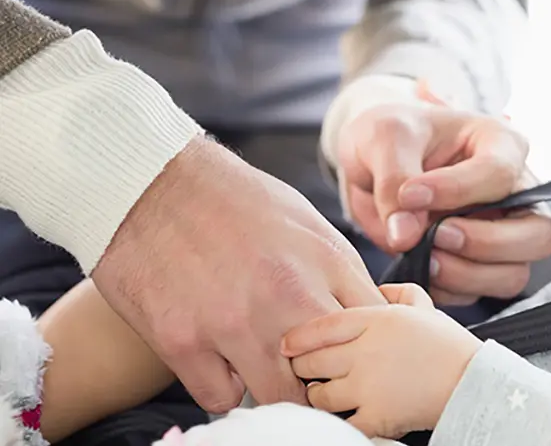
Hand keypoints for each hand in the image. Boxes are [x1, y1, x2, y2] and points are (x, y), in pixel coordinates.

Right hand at [91, 136, 385, 413]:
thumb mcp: (307, 222)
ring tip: (268, 372)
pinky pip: (221, 398)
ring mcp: (234, 322)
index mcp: (326, 261)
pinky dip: (225, 388)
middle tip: (312, 375)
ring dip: (277, 391)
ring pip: (281, 397)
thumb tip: (372, 312)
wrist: (149, 180)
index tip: (355, 355)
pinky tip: (222, 364)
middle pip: (334, 372)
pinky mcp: (182, 341)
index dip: (368, 348)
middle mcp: (287, 294)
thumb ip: (342, 272)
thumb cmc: (233, 199)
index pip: (374, 329)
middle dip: (327, 379)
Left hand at [282, 284, 481, 437]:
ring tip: (327, 394)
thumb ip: (397, 293)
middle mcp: (366, 351)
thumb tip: (378, 290)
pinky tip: (344, 416)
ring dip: (319, 396)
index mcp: (377, 320)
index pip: (321, 326)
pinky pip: (341, 422)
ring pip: (319, 395)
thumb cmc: (450, 346)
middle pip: (312, 362)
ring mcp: (368, 386)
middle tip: (307, 371)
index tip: (287, 344)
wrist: (474, 382)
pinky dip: (338, 422)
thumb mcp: (424, 307)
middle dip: (304, 368)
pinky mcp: (376, 416)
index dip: (297, 337)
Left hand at [336, 103, 550, 303]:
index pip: (500, 174)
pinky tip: (419, 266)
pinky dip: (446, 289)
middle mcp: (515, 193)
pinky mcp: (479, 266)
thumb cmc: (390, 136)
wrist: (371, 162)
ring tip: (423, 255)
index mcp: (501, 145)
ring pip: (514, 274)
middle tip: (438, 235)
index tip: (409, 195)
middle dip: (486, 244)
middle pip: (539, 234)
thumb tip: (406, 235)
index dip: (456, 190)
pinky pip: (477, 293)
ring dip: (466, 274)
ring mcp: (502, 234)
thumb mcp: (383, 138)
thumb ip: (394, 180)